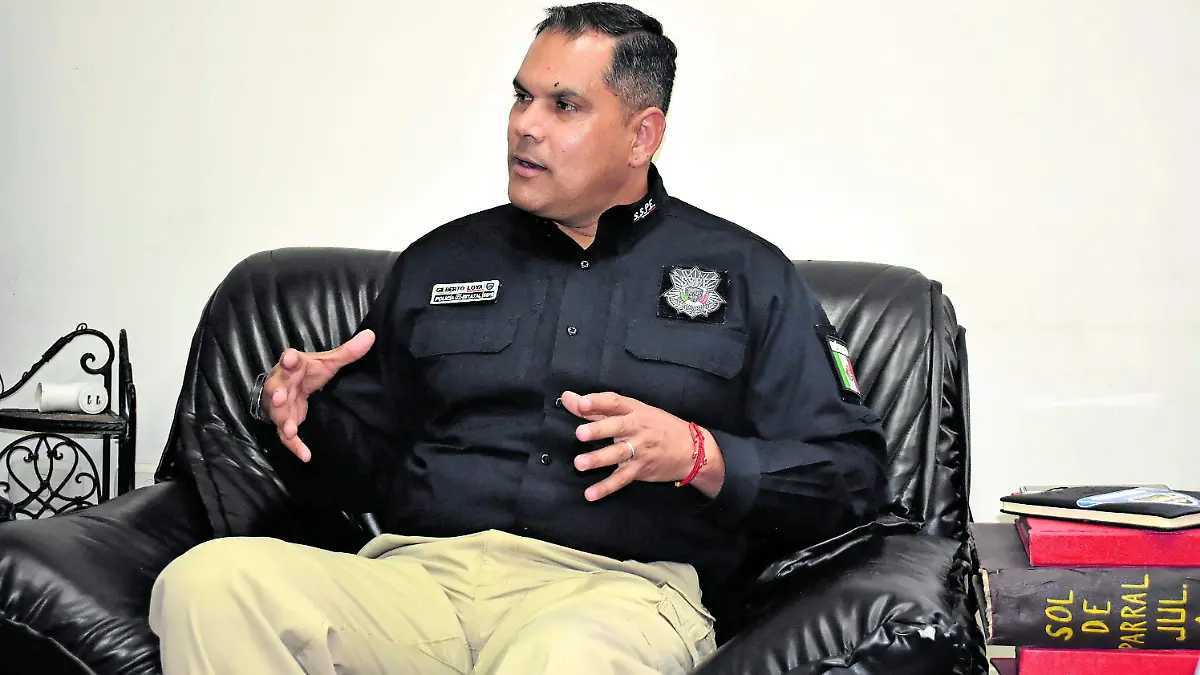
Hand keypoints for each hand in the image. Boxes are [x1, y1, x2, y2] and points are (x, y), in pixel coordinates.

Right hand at [262, 330, 375, 461]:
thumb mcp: (326, 362)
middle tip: (282, 398)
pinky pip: (285, 436)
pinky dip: (295, 446)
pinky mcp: (283, 422)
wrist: (285, 388)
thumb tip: (371, 335)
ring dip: (284, 421)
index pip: (289, 359)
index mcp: (292, 366)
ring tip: (291, 430)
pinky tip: (306, 456)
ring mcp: (280, 406)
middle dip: (278, 393)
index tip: (291, 359)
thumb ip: (347, 352)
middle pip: (277, 388)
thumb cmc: (306, 372)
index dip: (290, 359)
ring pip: (278, 414)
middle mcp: (282, 385)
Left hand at [562, 391, 724, 501]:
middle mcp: (637, 428)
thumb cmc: (658, 426)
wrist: (692, 449)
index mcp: (635, 410)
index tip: (581, 402)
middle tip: (580, 433)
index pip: (615, 402)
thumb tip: (567, 398)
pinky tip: (590, 494)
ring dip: (598, 459)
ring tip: (580, 464)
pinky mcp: (640, 469)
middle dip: (599, 430)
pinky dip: (606, 488)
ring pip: (618, 454)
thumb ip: (598, 407)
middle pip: (617, 427)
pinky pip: (621, 479)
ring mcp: (640, 450)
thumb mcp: (635, 411)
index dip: (598, 401)